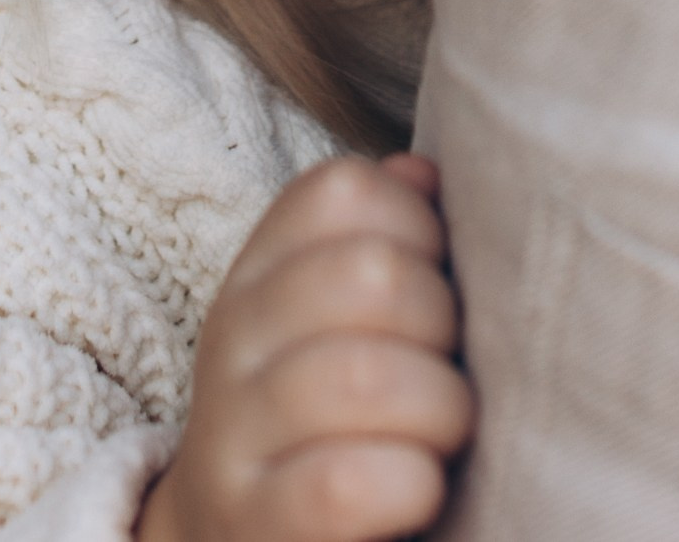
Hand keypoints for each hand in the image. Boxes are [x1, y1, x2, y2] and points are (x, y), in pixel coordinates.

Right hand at [140, 153, 471, 541]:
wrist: (230, 541)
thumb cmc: (318, 418)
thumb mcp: (329, 320)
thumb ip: (378, 241)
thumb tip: (424, 173)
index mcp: (258, 272)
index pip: (343, 191)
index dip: (420, 228)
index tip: (435, 283)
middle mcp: (233, 336)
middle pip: (370, 276)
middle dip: (443, 323)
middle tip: (448, 369)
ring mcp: (235, 433)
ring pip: (365, 377)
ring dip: (440, 409)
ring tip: (444, 436)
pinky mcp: (253, 520)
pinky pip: (345, 485)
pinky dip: (410, 482)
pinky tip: (419, 489)